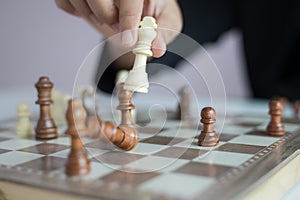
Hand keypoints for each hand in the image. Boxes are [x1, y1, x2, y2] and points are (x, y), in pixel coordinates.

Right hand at [55, 0, 181, 57]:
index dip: (128, 19)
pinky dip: (77, 13)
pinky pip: (65, 3)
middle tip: (119, 27)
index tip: (128, 40)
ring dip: (93, 18)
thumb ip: (163, 34)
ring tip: (109, 19)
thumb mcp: (166, 22)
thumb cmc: (154, 11)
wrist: (140, 7)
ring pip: (80, 0)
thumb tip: (157, 48)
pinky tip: (92, 13)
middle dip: (108, 19)